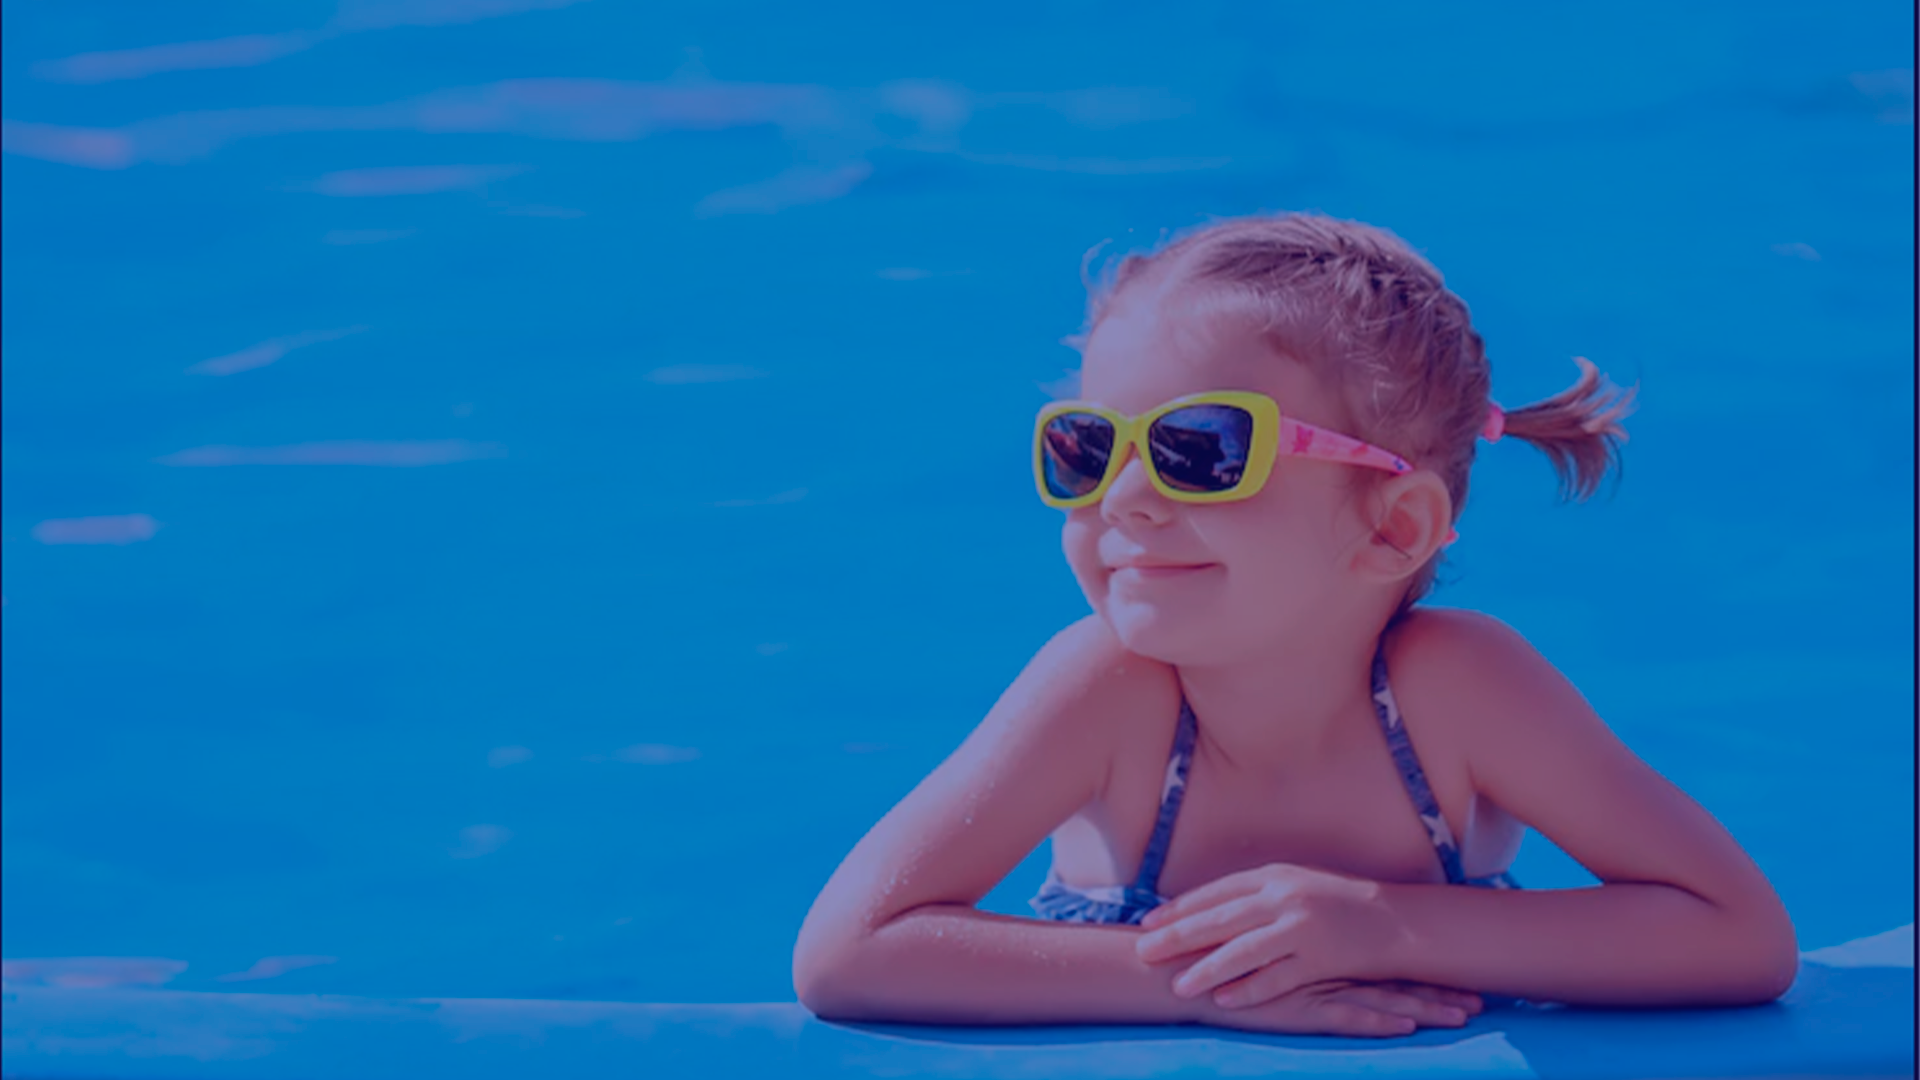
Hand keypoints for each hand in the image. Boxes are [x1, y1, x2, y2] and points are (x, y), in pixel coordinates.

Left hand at [1136, 863, 1411, 1007]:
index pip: (1215, 892)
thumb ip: (1252, 895)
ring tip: (1178, 986)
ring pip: (1244, 951)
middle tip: (1143, 951)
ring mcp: (1302, 929)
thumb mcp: (1293, 885)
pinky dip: (1250, 990)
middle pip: (1221, 919)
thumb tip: (1205, 909)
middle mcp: (1284, 899)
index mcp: (1274, 876)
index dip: (1179, 908)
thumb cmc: (1335, 903)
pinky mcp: (1320, 959)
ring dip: (1208, 969)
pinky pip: (1278, 978)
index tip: (1147, 922)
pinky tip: (1224, 1001)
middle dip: (1178, 937)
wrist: (1394, 920)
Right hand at [1191, 978, 1482, 1036]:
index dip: (1422, 967)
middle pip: (1392, 976)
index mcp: (1320, 949)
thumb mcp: (1260, 954)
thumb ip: (1290, 954)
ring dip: (1423, 1007)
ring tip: (1464, 1016)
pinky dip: (1376, 1022)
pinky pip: (1345, 1016)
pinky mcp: (1296, 1007)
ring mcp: (1312, 985)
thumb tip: (1315, 957)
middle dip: (1439, 988)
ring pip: (1379, 997)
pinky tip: (1405, 1026)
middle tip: (1483, 996)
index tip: (1461, 972)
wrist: (1179, 968)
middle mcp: (1324, 963)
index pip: (1381, 959)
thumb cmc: (1217, 963)